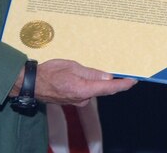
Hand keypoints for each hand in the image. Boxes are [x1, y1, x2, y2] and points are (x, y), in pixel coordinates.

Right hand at [11, 59, 136, 106]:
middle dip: (113, 82)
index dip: (122, 85)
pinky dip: (91, 84)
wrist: (33, 83)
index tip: (133, 81)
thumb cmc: (50, 72)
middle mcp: (82, 98)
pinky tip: (89, 76)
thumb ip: (91, 73)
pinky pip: (87, 91)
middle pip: (103, 90)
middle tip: (124, 72)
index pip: (108, 88)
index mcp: (83, 89)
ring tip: (103, 69)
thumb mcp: (72, 66)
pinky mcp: (74, 100)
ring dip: (99, 81)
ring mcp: (78, 101)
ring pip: (95, 89)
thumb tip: (108, 77)